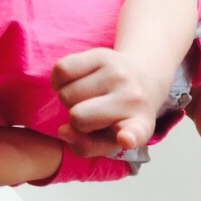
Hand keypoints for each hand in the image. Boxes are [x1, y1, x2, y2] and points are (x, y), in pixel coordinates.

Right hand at [51, 47, 165, 156]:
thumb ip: (86, 146)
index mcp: (140, 128)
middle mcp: (133, 100)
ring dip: (70, 100)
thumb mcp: (108, 140)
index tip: (126, 138)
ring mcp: (119, 75)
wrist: (140, 79)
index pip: (134, 133)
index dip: (129, 136)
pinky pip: (61, 70)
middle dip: (77, 120)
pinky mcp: (103, 55)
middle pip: (77, 117)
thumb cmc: (119, 117)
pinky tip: (77, 82)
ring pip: (66, 95)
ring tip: (89, 98)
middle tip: (93, 114)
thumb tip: (64, 131)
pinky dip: (60, 81)